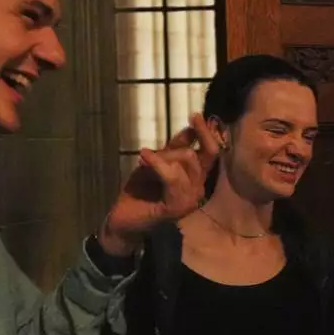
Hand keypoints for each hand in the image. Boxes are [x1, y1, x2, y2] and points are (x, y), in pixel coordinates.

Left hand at [99, 113, 217, 255]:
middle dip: (172, 149)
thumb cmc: (139, 192)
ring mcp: (190, 200)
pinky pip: (173, 177)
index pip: (212, 153)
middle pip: (197, 154)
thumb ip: (174, 148)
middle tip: (149, 156)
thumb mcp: (156, 163)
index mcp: (196, 179)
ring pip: (186, 162)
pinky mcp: (178, 207)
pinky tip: (144, 157)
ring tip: (143, 161)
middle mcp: (198, 189)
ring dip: (161, 158)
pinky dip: (157, 164)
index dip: (206, 133)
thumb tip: (190, 128)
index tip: (195, 114)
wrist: (122, 220)